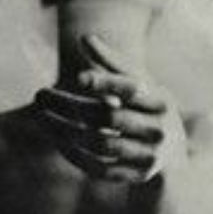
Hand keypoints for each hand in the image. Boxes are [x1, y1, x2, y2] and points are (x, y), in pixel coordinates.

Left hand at [36, 35, 186, 182]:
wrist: (172, 151)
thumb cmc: (148, 107)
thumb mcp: (141, 83)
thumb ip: (113, 63)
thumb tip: (85, 38)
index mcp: (160, 100)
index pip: (130, 89)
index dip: (105, 83)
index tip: (77, 77)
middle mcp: (159, 128)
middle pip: (108, 118)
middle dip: (70, 105)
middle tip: (40, 94)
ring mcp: (149, 155)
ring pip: (100, 144)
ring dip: (65, 131)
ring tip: (41, 117)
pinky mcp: (136, 175)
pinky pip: (100, 168)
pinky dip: (75, 154)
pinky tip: (57, 140)